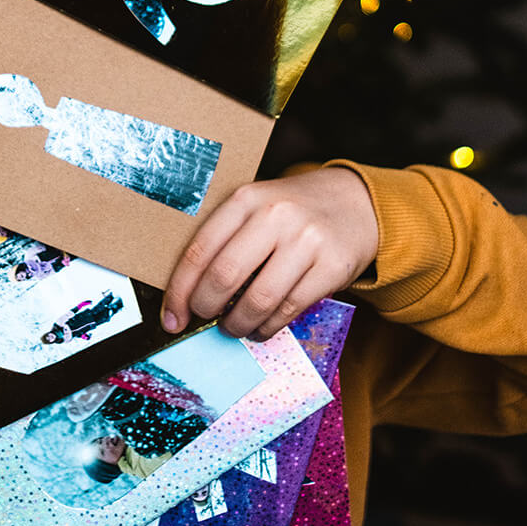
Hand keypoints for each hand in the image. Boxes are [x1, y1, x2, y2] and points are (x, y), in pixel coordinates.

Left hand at [161, 167, 379, 340]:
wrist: (355, 203)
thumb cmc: (293, 212)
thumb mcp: (256, 207)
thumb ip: (226, 240)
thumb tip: (186, 295)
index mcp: (247, 198)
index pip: (200, 250)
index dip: (179, 291)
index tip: (171, 317)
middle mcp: (276, 215)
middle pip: (225, 277)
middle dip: (206, 308)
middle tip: (205, 318)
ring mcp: (307, 241)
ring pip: (258, 300)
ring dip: (237, 324)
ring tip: (233, 326)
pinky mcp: (332, 266)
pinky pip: (288, 310)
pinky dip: (267, 327)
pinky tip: (261, 326)